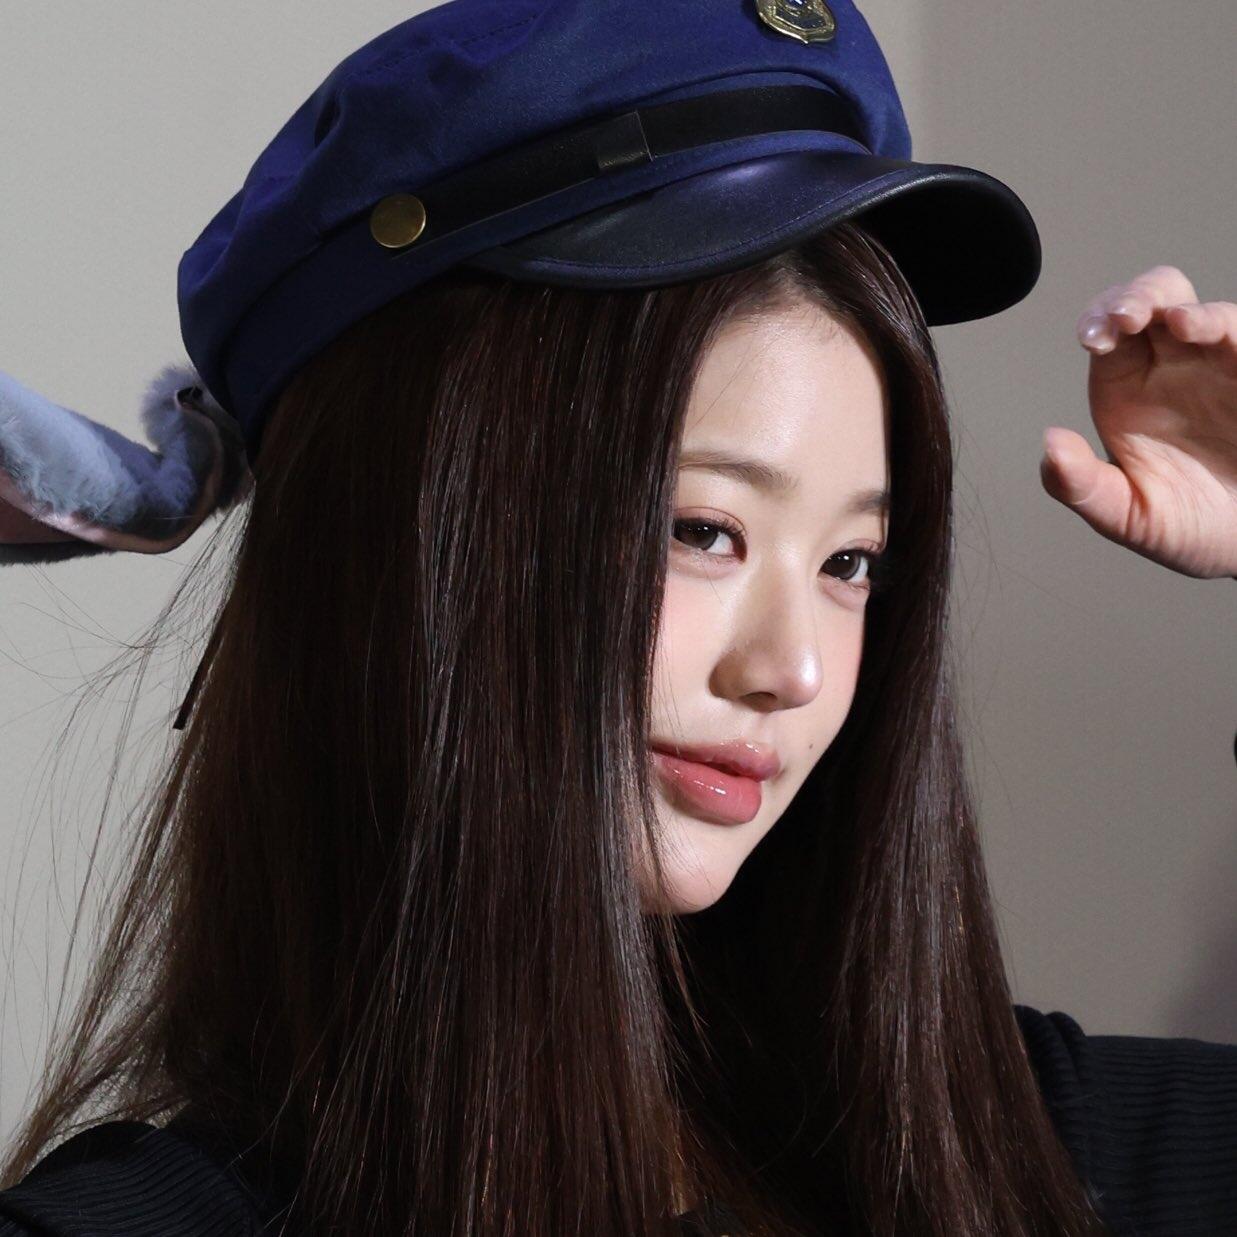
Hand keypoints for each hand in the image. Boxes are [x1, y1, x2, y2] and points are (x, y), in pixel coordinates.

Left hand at [1039, 265, 1236, 578]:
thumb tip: (1049, 445)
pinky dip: (1222, 324)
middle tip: (1123, 319)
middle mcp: (1173, 368)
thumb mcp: (1126, 516)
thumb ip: (1081, 486)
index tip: (1093, 339)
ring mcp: (1219, 367)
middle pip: (1152, 300)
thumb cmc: (1188, 528)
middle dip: (1135, 297)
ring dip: (1181, 306)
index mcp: (1127, 390)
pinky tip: (1202, 331)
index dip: (1099, 321)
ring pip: (1200, 311)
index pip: (1108, 332)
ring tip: (1174, 323)